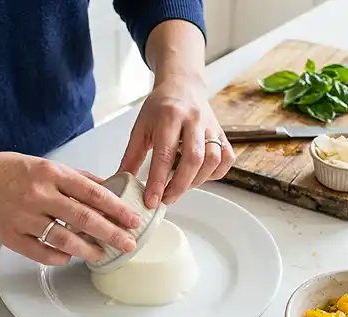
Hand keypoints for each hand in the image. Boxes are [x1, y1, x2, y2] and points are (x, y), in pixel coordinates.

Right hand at [0, 152, 140, 265]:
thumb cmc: (11, 171)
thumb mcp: (46, 165)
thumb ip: (77, 178)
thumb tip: (109, 188)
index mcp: (51, 173)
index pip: (93, 192)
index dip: (116, 208)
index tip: (133, 219)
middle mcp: (39, 194)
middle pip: (84, 218)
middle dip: (111, 233)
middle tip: (129, 243)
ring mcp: (24, 216)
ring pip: (64, 238)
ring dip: (88, 249)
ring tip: (102, 254)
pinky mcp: (11, 235)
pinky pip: (40, 252)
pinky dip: (58, 256)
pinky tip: (70, 256)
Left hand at [118, 73, 235, 207]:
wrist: (182, 86)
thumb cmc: (160, 107)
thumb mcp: (140, 127)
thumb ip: (132, 156)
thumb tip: (121, 181)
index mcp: (170, 116)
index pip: (165, 154)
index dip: (158, 181)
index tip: (151, 200)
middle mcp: (194, 120)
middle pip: (193, 159)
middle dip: (179, 186)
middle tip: (166, 199)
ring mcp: (211, 127)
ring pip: (212, 160)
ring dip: (196, 181)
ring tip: (179, 188)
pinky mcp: (222, 133)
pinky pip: (226, 158)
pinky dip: (215, 173)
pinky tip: (199, 176)